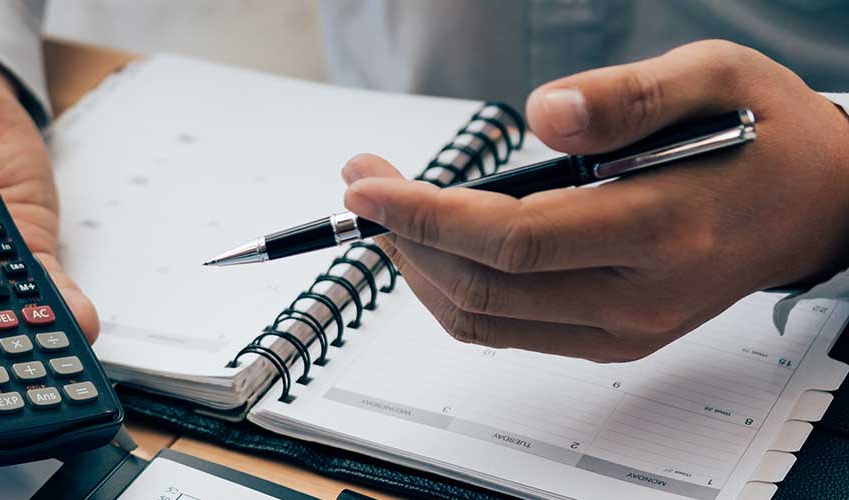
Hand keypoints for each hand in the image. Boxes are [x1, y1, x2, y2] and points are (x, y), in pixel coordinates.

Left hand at [341, 40, 848, 361]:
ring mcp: (624, 329)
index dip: (426, 216)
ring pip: (483, 319)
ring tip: (385, 209)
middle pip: (483, 287)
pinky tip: (432, 243)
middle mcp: (641, 296)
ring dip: (417, 267)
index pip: (514, 242)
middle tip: (363, 182)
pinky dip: (452, 289)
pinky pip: (505, 329)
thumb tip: (541, 115)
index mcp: (664, 228)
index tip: (368, 185)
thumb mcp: (712, 75)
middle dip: (403, 235)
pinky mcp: (611, 339)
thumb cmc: (764, 133)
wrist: (818, 202)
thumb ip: (625, 95)